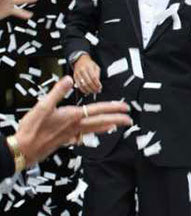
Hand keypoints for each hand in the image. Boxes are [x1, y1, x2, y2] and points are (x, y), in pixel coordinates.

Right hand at [13, 76, 131, 166]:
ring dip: (107, 126)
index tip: (125, 108)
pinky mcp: (65, 140)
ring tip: (116, 125)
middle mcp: (76, 126)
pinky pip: (84, 135)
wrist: (23, 150)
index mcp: (73, 116)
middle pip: (101, 122)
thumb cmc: (32, 129)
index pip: (98, 110)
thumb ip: (57, 92)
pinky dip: (91, 133)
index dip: (113, 108)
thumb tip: (69, 79)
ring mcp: (71, 134)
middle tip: (129, 120)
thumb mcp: (43, 106)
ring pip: (94, 130)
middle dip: (117, 120)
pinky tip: (92, 134)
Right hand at [73, 54, 101, 94]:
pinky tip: (87, 91)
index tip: (100, 87)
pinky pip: (78, 85)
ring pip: (83, 85)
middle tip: (97, 91)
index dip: (97, 84)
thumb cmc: (89, 64)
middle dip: (94, 88)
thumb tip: (98, 84)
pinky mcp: (74, 77)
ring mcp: (77, 74)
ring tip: (93, 92)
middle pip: (88, 82)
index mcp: (89, 67)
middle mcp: (82, 70)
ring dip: (89, 90)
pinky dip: (83, 90)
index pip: (94, 77)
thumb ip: (97, 75)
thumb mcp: (96, 67)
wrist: (80, 60)